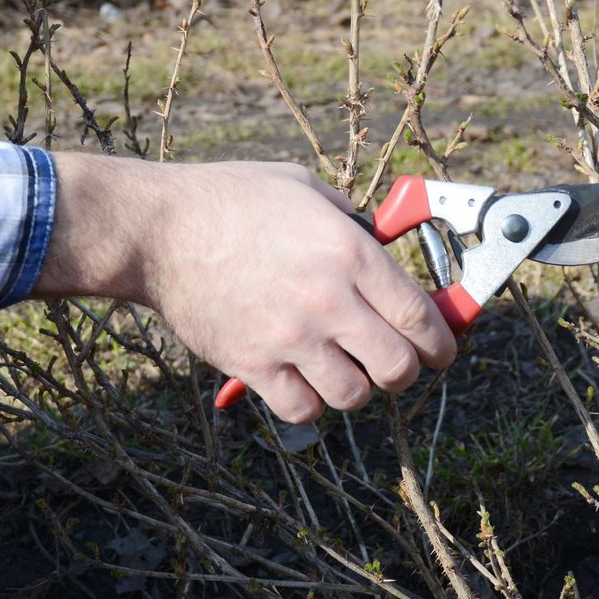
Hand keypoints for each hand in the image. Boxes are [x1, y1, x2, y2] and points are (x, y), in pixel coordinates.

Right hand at [35, 156, 456, 421]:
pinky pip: (301, 409)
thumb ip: (351, 219)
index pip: (420, 316)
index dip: (440, 342)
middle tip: (396, 365)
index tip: (441, 349)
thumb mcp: (305, 189)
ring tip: (345, 371)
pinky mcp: (251, 363)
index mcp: (350, 252)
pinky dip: (309, 403)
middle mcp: (328, 300)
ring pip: (354, 395)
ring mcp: (289, 337)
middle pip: (397, 366)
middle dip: (406, 371)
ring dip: (357, 388)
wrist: (157, 229)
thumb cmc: (231, 200)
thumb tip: (382, 243)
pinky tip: (303, 382)